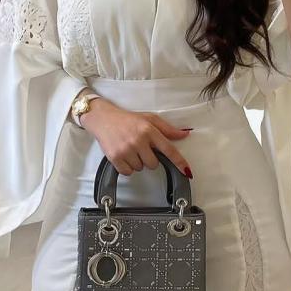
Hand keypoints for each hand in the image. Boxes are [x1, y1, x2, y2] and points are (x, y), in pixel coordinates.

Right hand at [79, 98, 193, 177]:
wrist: (103, 118)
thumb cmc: (128, 119)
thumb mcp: (149, 119)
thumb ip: (167, 129)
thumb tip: (184, 134)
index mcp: (149, 130)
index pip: (168, 149)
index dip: (179, 162)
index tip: (187, 171)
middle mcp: (139, 140)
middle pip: (153, 164)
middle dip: (149, 159)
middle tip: (140, 148)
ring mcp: (126, 149)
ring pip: (140, 168)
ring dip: (137, 162)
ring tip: (130, 149)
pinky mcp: (115, 157)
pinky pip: (128, 172)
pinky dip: (127, 167)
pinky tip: (123, 155)